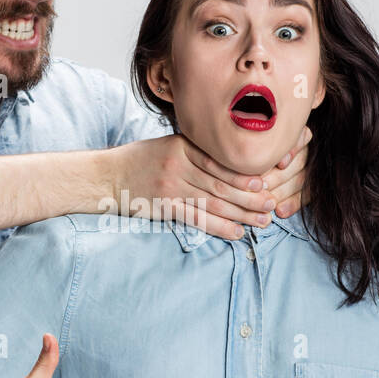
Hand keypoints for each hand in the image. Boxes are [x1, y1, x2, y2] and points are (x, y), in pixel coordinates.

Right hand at [109, 126, 311, 239]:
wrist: (107, 176)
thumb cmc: (142, 159)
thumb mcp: (168, 144)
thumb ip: (196, 149)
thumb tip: (231, 157)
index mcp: (182, 145)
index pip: (219, 161)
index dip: (244, 173)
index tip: (266, 181)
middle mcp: (178, 165)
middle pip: (221, 183)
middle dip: (249, 196)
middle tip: (271, 204)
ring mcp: (170, 186)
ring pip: (212, 202)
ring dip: (240, 214)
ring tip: (262, 222)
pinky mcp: (164, 207)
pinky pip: (196, 219)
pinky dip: (218, 227)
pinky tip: (236, 233)